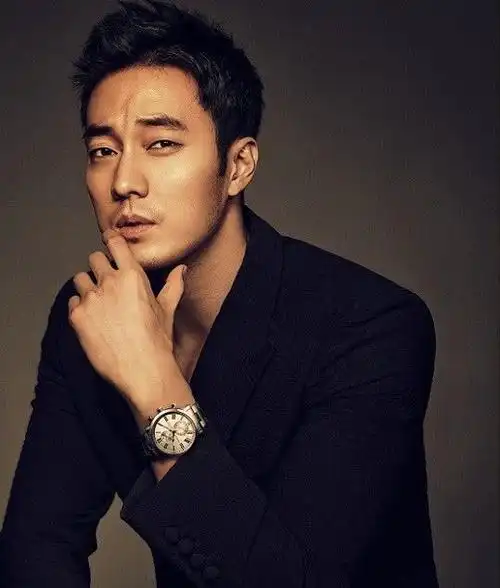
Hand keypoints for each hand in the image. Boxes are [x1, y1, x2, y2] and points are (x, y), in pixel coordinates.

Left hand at [68, 228, 191, 412]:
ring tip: (99, 304)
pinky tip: (92, 320)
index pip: (115, 243)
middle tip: (108, 284)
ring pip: (80, 279)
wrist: (143, 370)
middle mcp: (109, 282)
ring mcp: (91, 299)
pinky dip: (79, 308)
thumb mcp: (167, 310)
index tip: (110, 244)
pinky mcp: (77, 316)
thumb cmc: (158, 341)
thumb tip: (181, 269)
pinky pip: (72, 301)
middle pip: (94, 258)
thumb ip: (173, 285)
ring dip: (88, 287)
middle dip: (100, 268)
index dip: (111, 241)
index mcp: (133, 276)